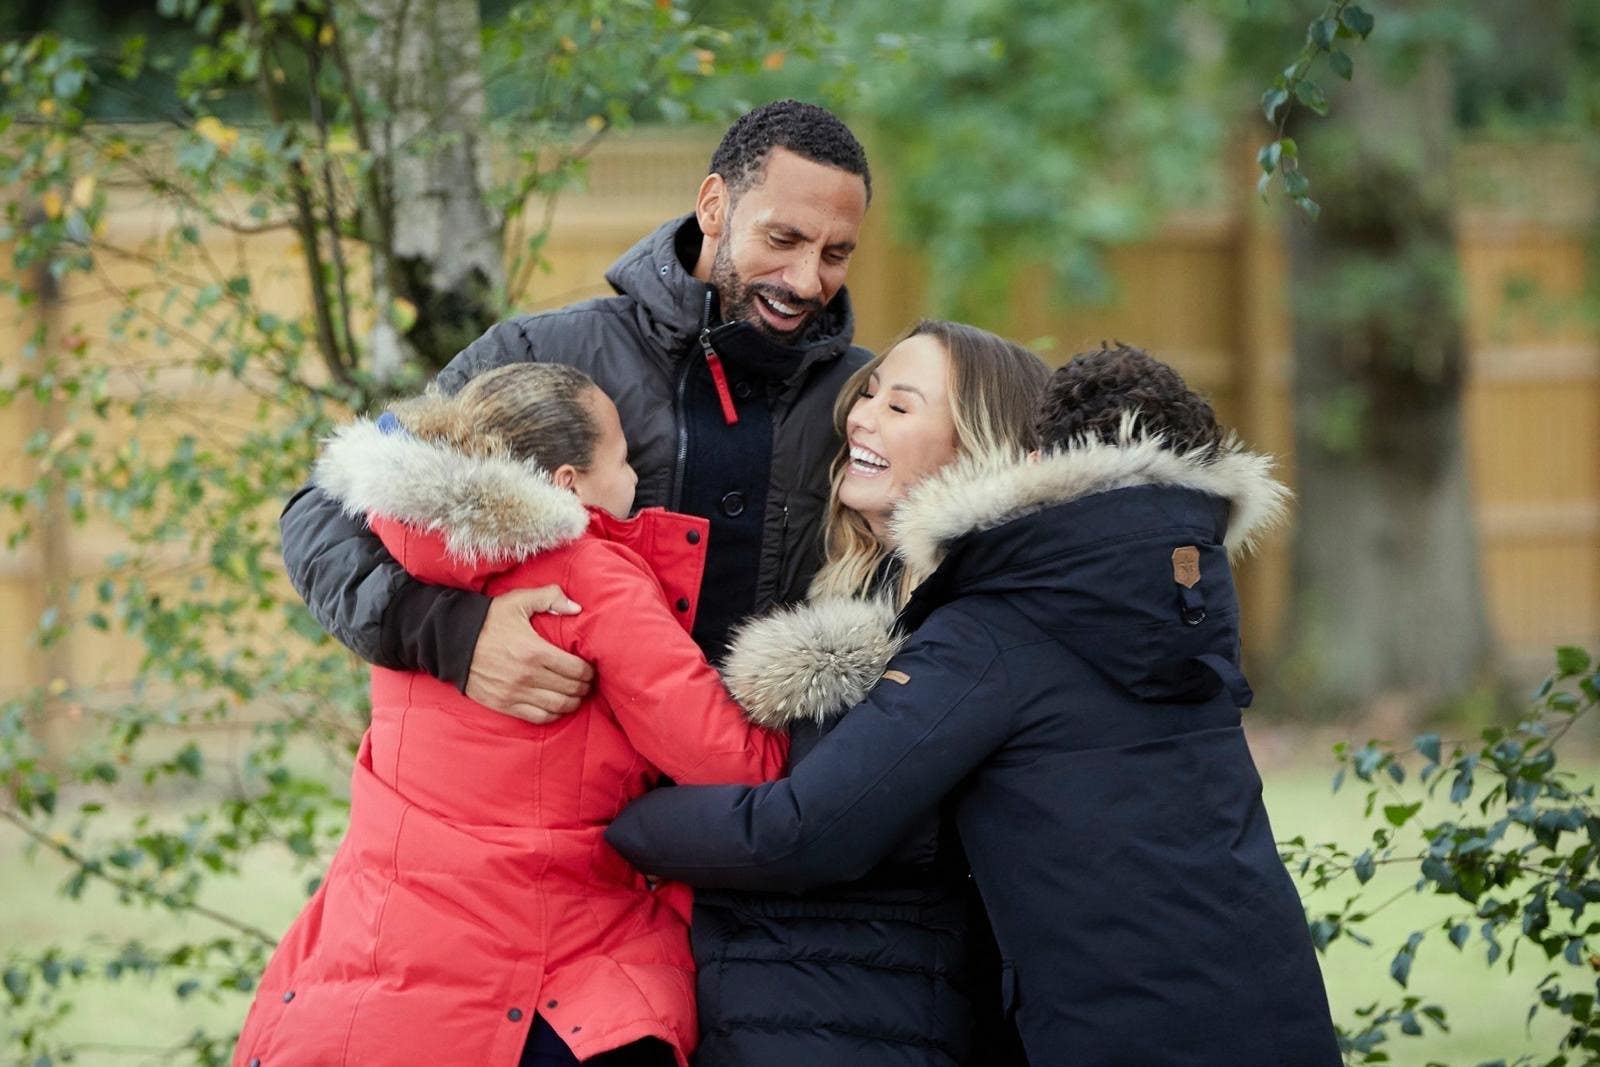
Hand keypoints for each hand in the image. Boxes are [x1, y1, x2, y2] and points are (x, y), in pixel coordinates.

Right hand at [464, 586, 594, 723]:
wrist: (451, 641)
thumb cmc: (488, 620)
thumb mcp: (517, 601)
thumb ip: (549, 597)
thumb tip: (576, 608)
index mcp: (534, 651)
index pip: (575, 669)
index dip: (588, 671)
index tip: (590, 668)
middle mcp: (527, 676)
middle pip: (569, 689)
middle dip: (583, 687)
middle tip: (587, 682)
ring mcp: (515, 693)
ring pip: (557, 706)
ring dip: (572, 702)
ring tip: (576, 695)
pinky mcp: (503, 704)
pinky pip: (537, 716)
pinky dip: (553, 714)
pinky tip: (558, 707)